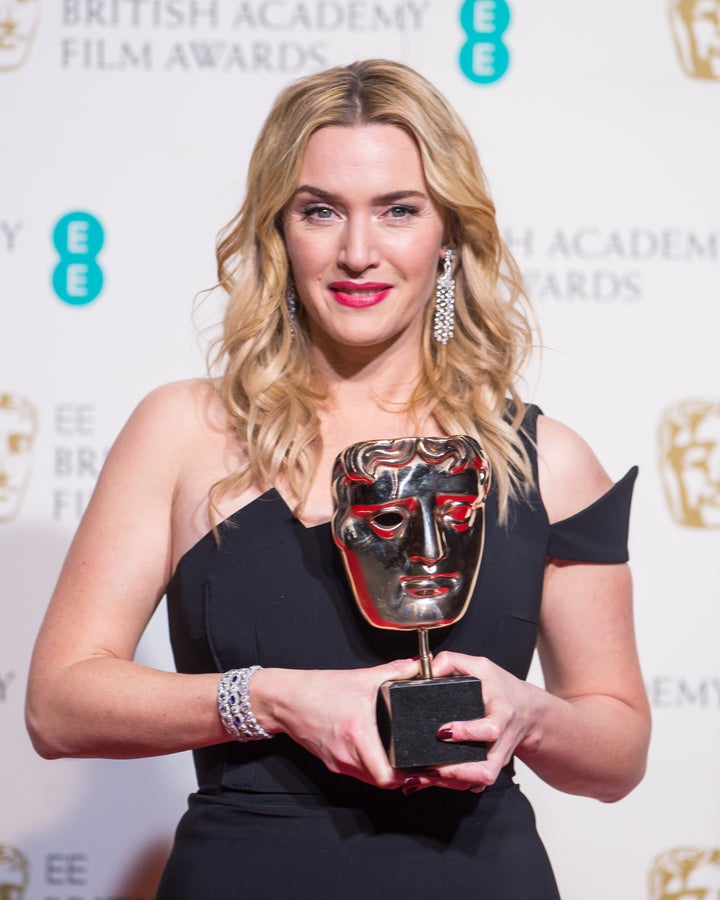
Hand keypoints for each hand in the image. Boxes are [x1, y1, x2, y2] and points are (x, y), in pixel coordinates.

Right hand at [254, 659, 420, 789]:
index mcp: (358, 734)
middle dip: (400, 775)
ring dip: (384, 772)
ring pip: (369, 779)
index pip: (387, 776)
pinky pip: (356, 772)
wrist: (286, 700)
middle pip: (382, 782)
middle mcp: (348, 755)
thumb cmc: (319, 690)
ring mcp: (338, 762)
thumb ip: (394, 672)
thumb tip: (417, 668)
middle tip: (413, 762)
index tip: (418, 766)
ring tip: (397, 757)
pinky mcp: (331, 763)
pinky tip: (374, 750)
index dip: (406, 776)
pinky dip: (368, 766)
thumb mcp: (361, 677)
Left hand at [401, 651, 539, 794]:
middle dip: (458, 772)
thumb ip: (451, 662)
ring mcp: (496, 757)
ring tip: (423, 777)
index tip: (444, 730)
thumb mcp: (480, 666)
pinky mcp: (489, 766)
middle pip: (487, 769)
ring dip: (451, 782)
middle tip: (431, 767)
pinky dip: (452, 784)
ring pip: (479, 781)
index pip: (491, 729)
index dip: (469, 732)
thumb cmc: (501, 687)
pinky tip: (428, 781)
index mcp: (502, 714)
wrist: (527, 711)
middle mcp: (501, 741)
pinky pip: (473, 783)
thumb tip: (424, 670)